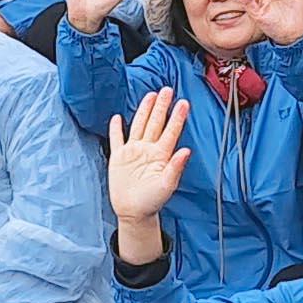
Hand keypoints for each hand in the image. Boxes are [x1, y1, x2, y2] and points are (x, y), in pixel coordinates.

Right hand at [105, 88, 194, 225]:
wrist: (133, 212)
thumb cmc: (152, 201)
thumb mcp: (166, 185)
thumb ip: (175, 167)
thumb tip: (186, 150)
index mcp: (161, 155)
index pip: (170, 132)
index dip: (177, 117)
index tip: (183, 103)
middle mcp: (148, 150)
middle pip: (155, 123)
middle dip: (161, 106)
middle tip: (167, 90)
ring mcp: (133, 152)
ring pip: (139, 126)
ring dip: (145, 111)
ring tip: (151, 95)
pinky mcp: (119, 158)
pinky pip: (117, 140)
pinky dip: (116, 129)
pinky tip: (117, 119)